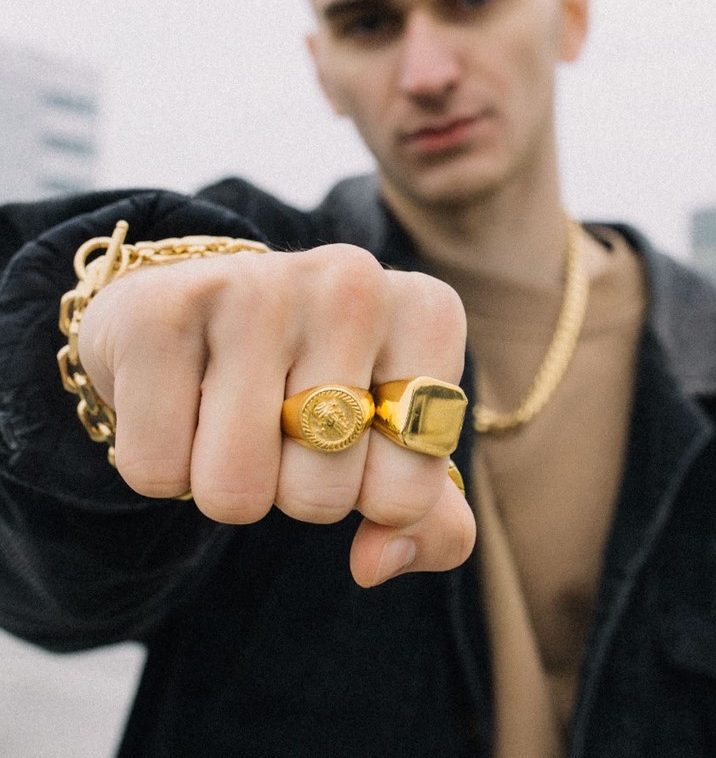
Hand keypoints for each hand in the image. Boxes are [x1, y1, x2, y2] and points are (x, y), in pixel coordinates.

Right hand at [78, 243, 474, 585]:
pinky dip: (162, 463)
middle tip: (279, 423)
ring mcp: (254, 287)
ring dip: (226, 484)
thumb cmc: (309, 383)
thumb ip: (427, 519)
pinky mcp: (160, 310)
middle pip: (320, 496)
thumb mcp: (389, 442)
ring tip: (228, 414)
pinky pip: (157, 470)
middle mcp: (353, 284)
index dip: (370, 496)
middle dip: (294, 489)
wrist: (203, 315)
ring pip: (235, 491)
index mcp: (427, 314)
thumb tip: (375, 564)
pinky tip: (177, 399)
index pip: (408, 494)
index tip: (353, 439)